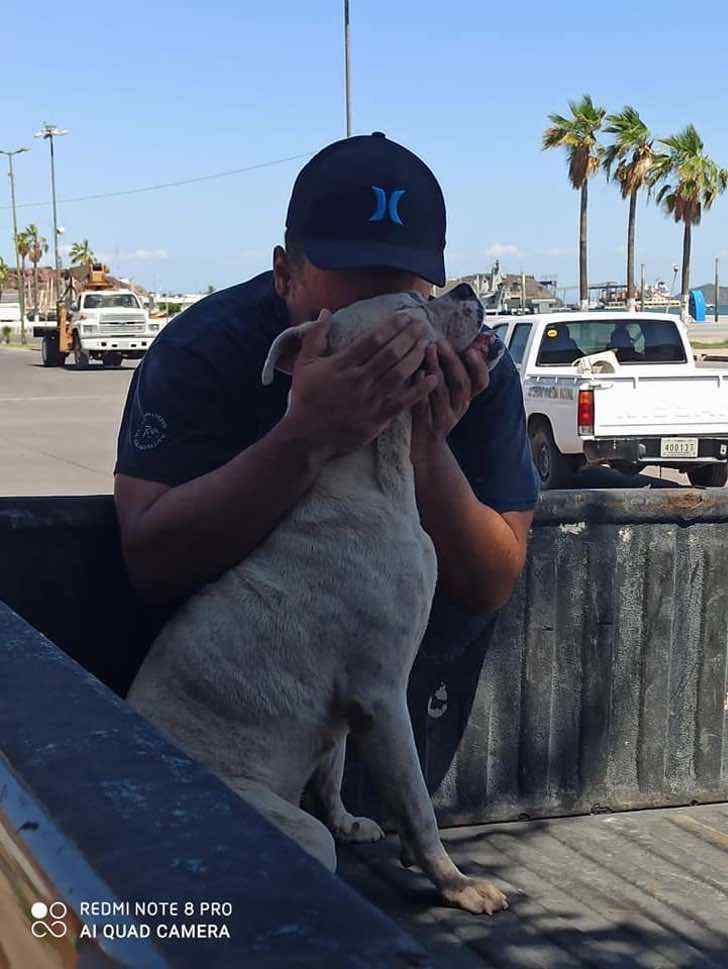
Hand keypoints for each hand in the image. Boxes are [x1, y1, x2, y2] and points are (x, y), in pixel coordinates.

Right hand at [284, 310, 438, 458]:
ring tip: (426, 343)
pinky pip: (403, 402)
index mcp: (341, 365)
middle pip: (390, 353)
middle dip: (409, 336)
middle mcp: (358, 380)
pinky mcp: (377, 419)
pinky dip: (420, 389)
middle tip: (422, 324)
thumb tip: (326, 311)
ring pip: (399, 373)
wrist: (306, 437)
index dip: (392, 326)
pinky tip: (433, 377)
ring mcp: (369, 400)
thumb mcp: (304, 364)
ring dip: (416, 356)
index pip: (372, 340)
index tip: (405, 316)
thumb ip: (315, 336)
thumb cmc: (305, 399)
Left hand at [410, 339, 489, 466]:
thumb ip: (451, 372)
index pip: (481, 382)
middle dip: (452, 361)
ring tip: (428, 351)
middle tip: (441, 343)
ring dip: (436, 370)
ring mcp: (444, 420)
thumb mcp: (447, 394)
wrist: (427, 452)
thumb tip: (456, 341)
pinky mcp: (427, 428)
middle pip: (461, 384)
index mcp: (465, 399)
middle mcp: (458, 409)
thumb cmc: (433, 414)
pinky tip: (416, 374)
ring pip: (443, 394)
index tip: (471, 349)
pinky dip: (422, 390)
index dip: (479, 366)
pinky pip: (425, 407)